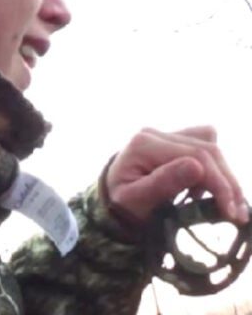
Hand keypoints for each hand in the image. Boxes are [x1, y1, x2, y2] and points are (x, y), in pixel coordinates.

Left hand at [105, 126, 247, 225]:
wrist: (111, 199)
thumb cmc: (121, 204)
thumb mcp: (135, 200)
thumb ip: (163, 183)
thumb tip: (197, 166)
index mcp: (144, 144)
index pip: (196, 156)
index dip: (220, 184)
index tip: (231, 213)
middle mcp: (156, 133)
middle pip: (208, 150)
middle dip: (228, 183)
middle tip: (237, 214)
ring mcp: (166, 135)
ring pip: (211, 147)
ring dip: (225, 177)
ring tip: (228, 208)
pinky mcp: (175, 142)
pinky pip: (205, 147)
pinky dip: (215, 169)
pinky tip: (208, 193)